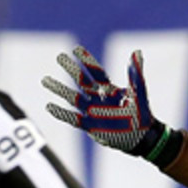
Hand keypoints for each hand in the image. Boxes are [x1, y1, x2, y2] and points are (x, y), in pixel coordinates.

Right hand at [42, 46, 160, 153]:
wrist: (141, 138)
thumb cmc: (142, 114)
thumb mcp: (139, 93)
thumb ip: (136, 74)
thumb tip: (136, 52)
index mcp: (109, 89)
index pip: (95, 71)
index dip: (86, 60)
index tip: (75, 49)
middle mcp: (98, 98)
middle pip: (81, 80)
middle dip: (70, 68)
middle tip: (59, 56)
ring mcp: (92, 111)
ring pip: (72, 97)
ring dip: (59, 89)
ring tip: (45, 80)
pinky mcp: (89, 125)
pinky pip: (71, 118)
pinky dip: (61, 113)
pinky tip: (49, 106)